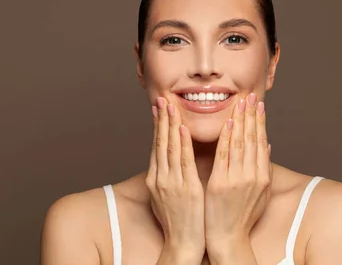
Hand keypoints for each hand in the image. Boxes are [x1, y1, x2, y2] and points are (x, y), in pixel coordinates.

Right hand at [146, 97, 205, 260]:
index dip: (158, 126)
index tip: (158, 109)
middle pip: (160, 143)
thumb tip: (169, 162)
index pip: (157, 146)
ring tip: (169, 105)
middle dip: (161, 119)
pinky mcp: (185, 187)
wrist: (182, 243)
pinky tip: (181, 128)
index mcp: (156, 179)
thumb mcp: (166, 197)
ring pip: (169, 147)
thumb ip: (168, 177)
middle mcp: (160, 178)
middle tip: (162, 98)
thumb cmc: (179, 221)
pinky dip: (181, 143)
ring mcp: (171, 182)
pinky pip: (183, 161)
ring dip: (169, 124)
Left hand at [204, 92, 272, 254]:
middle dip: (250, 115)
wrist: (228, 237)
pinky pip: (223, 155)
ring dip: (239, 120)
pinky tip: (226, 123)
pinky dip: (225, 137)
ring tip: (239, 102)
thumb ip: (264, 168)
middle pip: (252, 139)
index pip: (261, 142)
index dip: (259, 122)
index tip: (258, 105)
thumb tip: (267, 145)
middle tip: (250, 96)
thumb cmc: (242, 215)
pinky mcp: (220, 183)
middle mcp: (252, 176)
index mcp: (263, 176)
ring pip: (239, 143)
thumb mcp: (260, 193)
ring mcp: (237, 179)